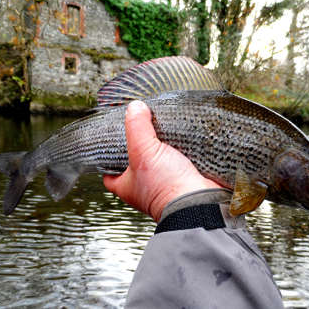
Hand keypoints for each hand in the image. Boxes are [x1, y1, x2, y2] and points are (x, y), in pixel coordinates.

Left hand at [103, 100, 221, 221]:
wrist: (200, 201)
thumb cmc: (167, 188)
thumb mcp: (144, 152)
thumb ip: (137, 128)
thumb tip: (135, 108)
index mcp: (127, 186)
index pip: (109, 172)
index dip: (108, 157)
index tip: (111, 141)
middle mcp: (144, 186)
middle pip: (135, 161)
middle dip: (139, 145)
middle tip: (140, 127)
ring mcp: (165, 182)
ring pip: (158, 159)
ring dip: (162, 146)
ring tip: (161, 128)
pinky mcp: (183, 177)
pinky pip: (178, 159)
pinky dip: (179, 150)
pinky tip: (181, 138)